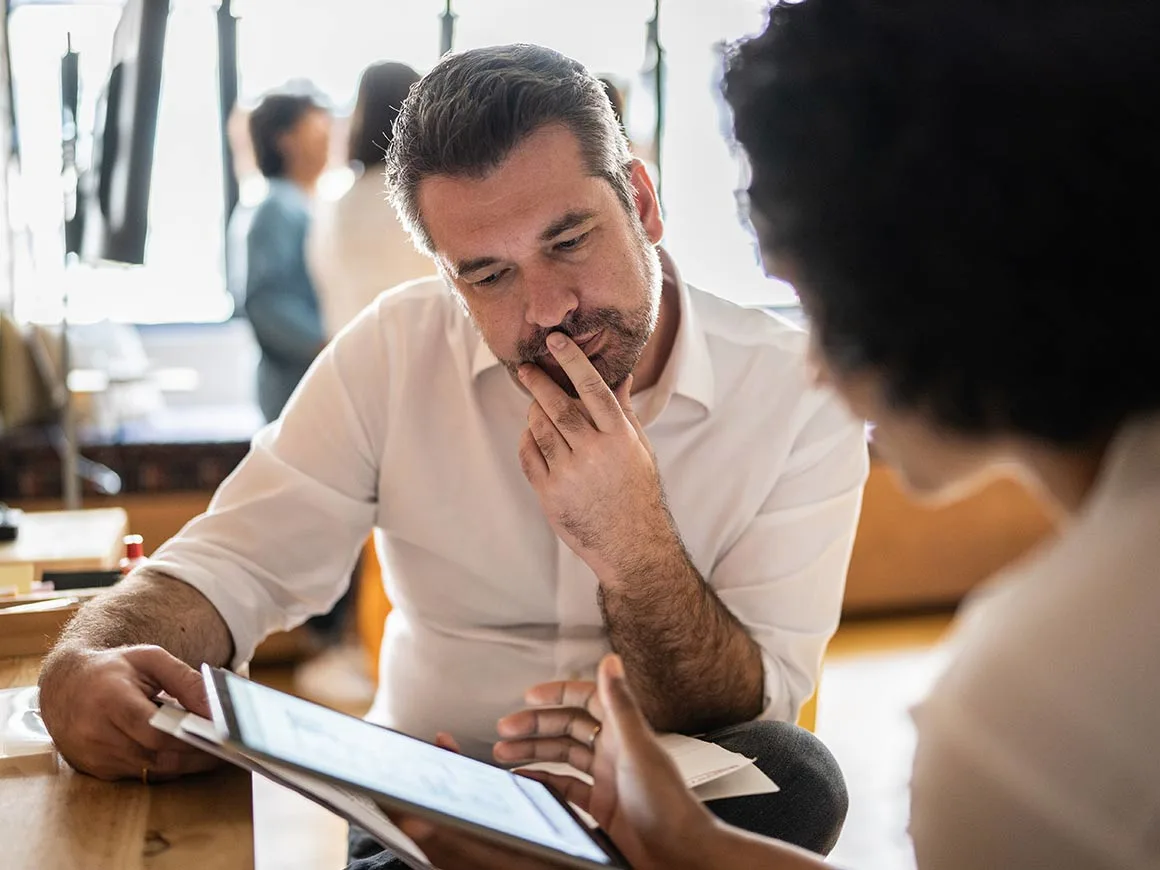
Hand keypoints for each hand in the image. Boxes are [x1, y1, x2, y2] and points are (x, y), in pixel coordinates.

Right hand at [38, 644, 219, 781]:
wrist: (65, 685)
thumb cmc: (113, 669)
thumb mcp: (150, 659)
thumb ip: (185, 680)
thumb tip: (216, 707)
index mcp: (110, 700)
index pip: (154, 730)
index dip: (190, 736)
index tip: (222, 735)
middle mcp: (97, 733)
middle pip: (156, 756)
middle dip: (196, 755)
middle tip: (229, 748)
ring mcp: (94, 757)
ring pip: (151, 770)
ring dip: (185, 764)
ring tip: (215, 751)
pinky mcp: (96, 770)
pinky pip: (140, 775)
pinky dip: (166, 766)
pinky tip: (186, 756)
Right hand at [396, 656, 723, 869]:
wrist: (679, 854)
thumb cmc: (667, 804)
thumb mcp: (637, 748)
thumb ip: (620, 704)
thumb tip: (611, 660)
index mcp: (623, 732)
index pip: (586, 700)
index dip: (559, 693)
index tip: (530, 695)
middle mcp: (614, 751)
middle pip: (568, 728)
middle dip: (536, 725)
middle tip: (505, 728)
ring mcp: (607, 779)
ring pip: (563, 757)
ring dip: (534, 752)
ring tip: (503, 753)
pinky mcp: (602, 807)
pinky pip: (566, 787)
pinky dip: (544, 781)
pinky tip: (526, 779)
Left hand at [517, 333, 675, 577]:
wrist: (631, 544)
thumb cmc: (637, 492)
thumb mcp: (639, 449)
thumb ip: (624, 411)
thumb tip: (621, 375)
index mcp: (620, 437)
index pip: (592, 388)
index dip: (572, 361)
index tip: (556, 341)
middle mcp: (594, 452)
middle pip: (558, 406)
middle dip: (539, 383)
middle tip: (526, 369)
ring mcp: (570, 474)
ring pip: (539, 429)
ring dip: (533, 412)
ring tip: (534, 405)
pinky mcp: (550, 494)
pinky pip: (529, 456)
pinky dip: (527, 440)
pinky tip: (531, 435)